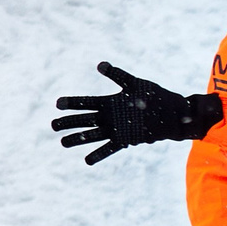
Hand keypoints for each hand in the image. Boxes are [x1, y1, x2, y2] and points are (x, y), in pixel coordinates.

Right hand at [51, 62, 222, 164]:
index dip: (72, 103)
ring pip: (92, 135)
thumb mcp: (134, 84)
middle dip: (68, 122)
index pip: (85, 102)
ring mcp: (116, 129)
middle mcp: (109, 117)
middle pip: (84, 119)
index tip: (57, 104)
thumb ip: (117, 75)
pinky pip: (109, 148)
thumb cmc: (154, 96)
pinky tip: (87, 160)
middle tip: (53, 125)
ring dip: (78, 138)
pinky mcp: (125, 140)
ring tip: (63, 142)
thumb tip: (100, 64)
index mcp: (109, 102)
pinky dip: (99, 154)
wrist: (172, 114)